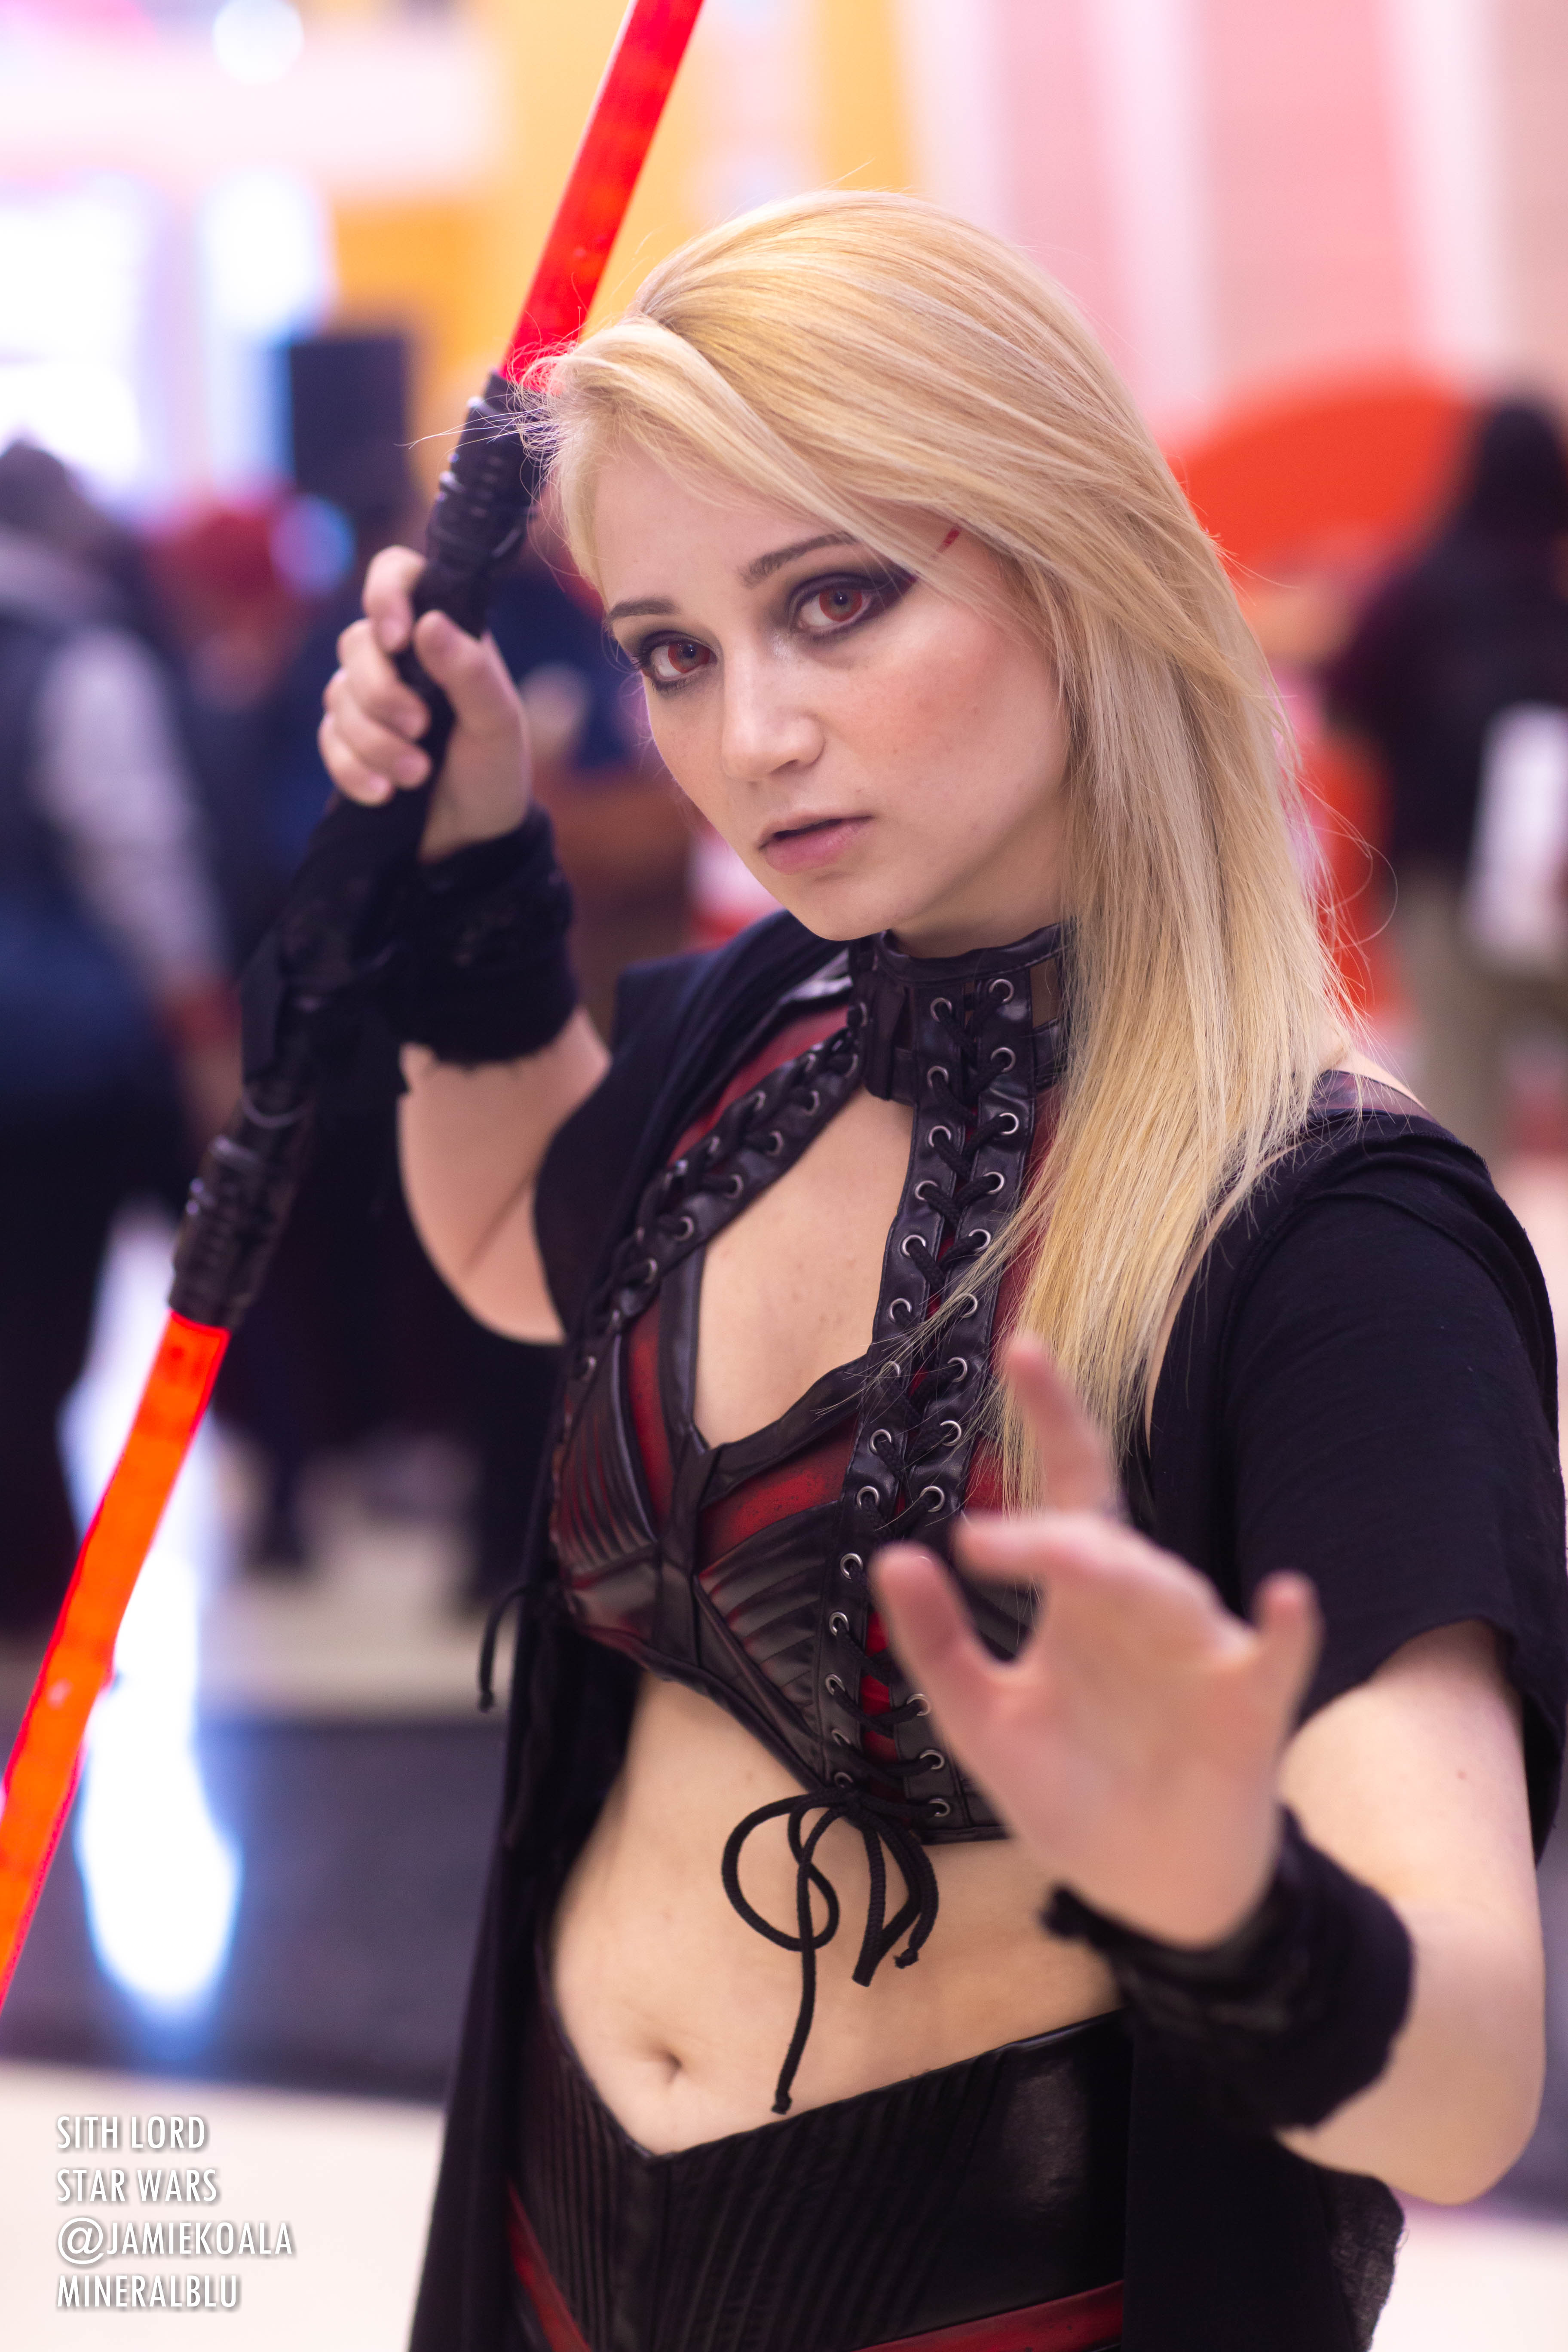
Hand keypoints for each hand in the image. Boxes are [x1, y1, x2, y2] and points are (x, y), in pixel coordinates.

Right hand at [319, 545, 531, 860]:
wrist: (474, 837)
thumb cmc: (494, 770)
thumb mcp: (497, 723)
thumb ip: (471, 671)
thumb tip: (429, 622)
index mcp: (441, 635)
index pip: (397, 575)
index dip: (386, 593)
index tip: (398, 636)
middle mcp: (399, 658)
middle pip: (355, 643)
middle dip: (382, 691)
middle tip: (420, 728)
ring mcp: (368, 698)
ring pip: (338, 695)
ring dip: (376, 741)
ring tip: (417, 775)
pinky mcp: (347, 741)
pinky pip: (328, 740)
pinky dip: (354, 768)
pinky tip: (385, 793)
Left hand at [871, 1336, 1320, 1947]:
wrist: (1148, 1887)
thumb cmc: (1073, 1789)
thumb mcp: (984, 1722)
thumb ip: (937, 1646)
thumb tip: (893, 1555)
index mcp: (1079, 1604)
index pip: (1070, 1489)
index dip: (1052, 1417)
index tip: (1022, 1348)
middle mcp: (1140, 1613)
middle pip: (1107, 1542)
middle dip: (1055, 1531)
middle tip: (986, 1542)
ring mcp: (1200, 1656)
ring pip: (1171, 1592)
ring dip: (1127, 1577)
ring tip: (1076, 1560)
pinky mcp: (1249, 1711)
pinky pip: (1276, 1659)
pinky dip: (1287, 1629)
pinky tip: (1287, 1597)